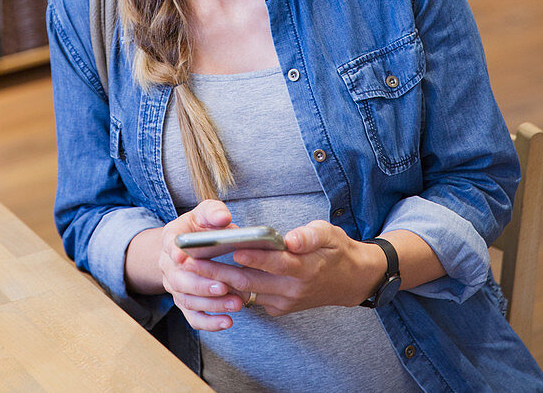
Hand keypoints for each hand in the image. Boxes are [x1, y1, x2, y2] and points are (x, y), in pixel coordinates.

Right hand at [159, 200, 244, 330]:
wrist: (190, 247)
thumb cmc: (201, 227)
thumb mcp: (205, 213)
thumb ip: (213, 212)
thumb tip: (223, 217)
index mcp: (171, 238)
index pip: (169, 244)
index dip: (175, 252)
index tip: (183, 258)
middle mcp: (168, 265)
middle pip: (179, 279)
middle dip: (202, 285)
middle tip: (224, 286)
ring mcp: (175, 286)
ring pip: (187, 300)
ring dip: (211, 304)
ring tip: (236, 303)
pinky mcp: (186, 303)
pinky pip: (193, 318)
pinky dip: (209, 323)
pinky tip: (228, 322)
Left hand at [181, 219, 385, 316]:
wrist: (349, 281)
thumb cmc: (335, 249)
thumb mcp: (328, 233)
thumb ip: (308, 236)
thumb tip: (290, 239)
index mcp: (305, 267)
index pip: (276, 263)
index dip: (254, 257)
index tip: (231, 249)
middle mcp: (293, 289)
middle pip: (252, 281)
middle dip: (219, 272)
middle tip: (192, 260)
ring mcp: (284, 302)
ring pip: (246, 292)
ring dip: (219, 282)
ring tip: (192, 268)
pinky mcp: (279, 308)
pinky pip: (251, 299)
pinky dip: (231, 289)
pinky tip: (210, 278)